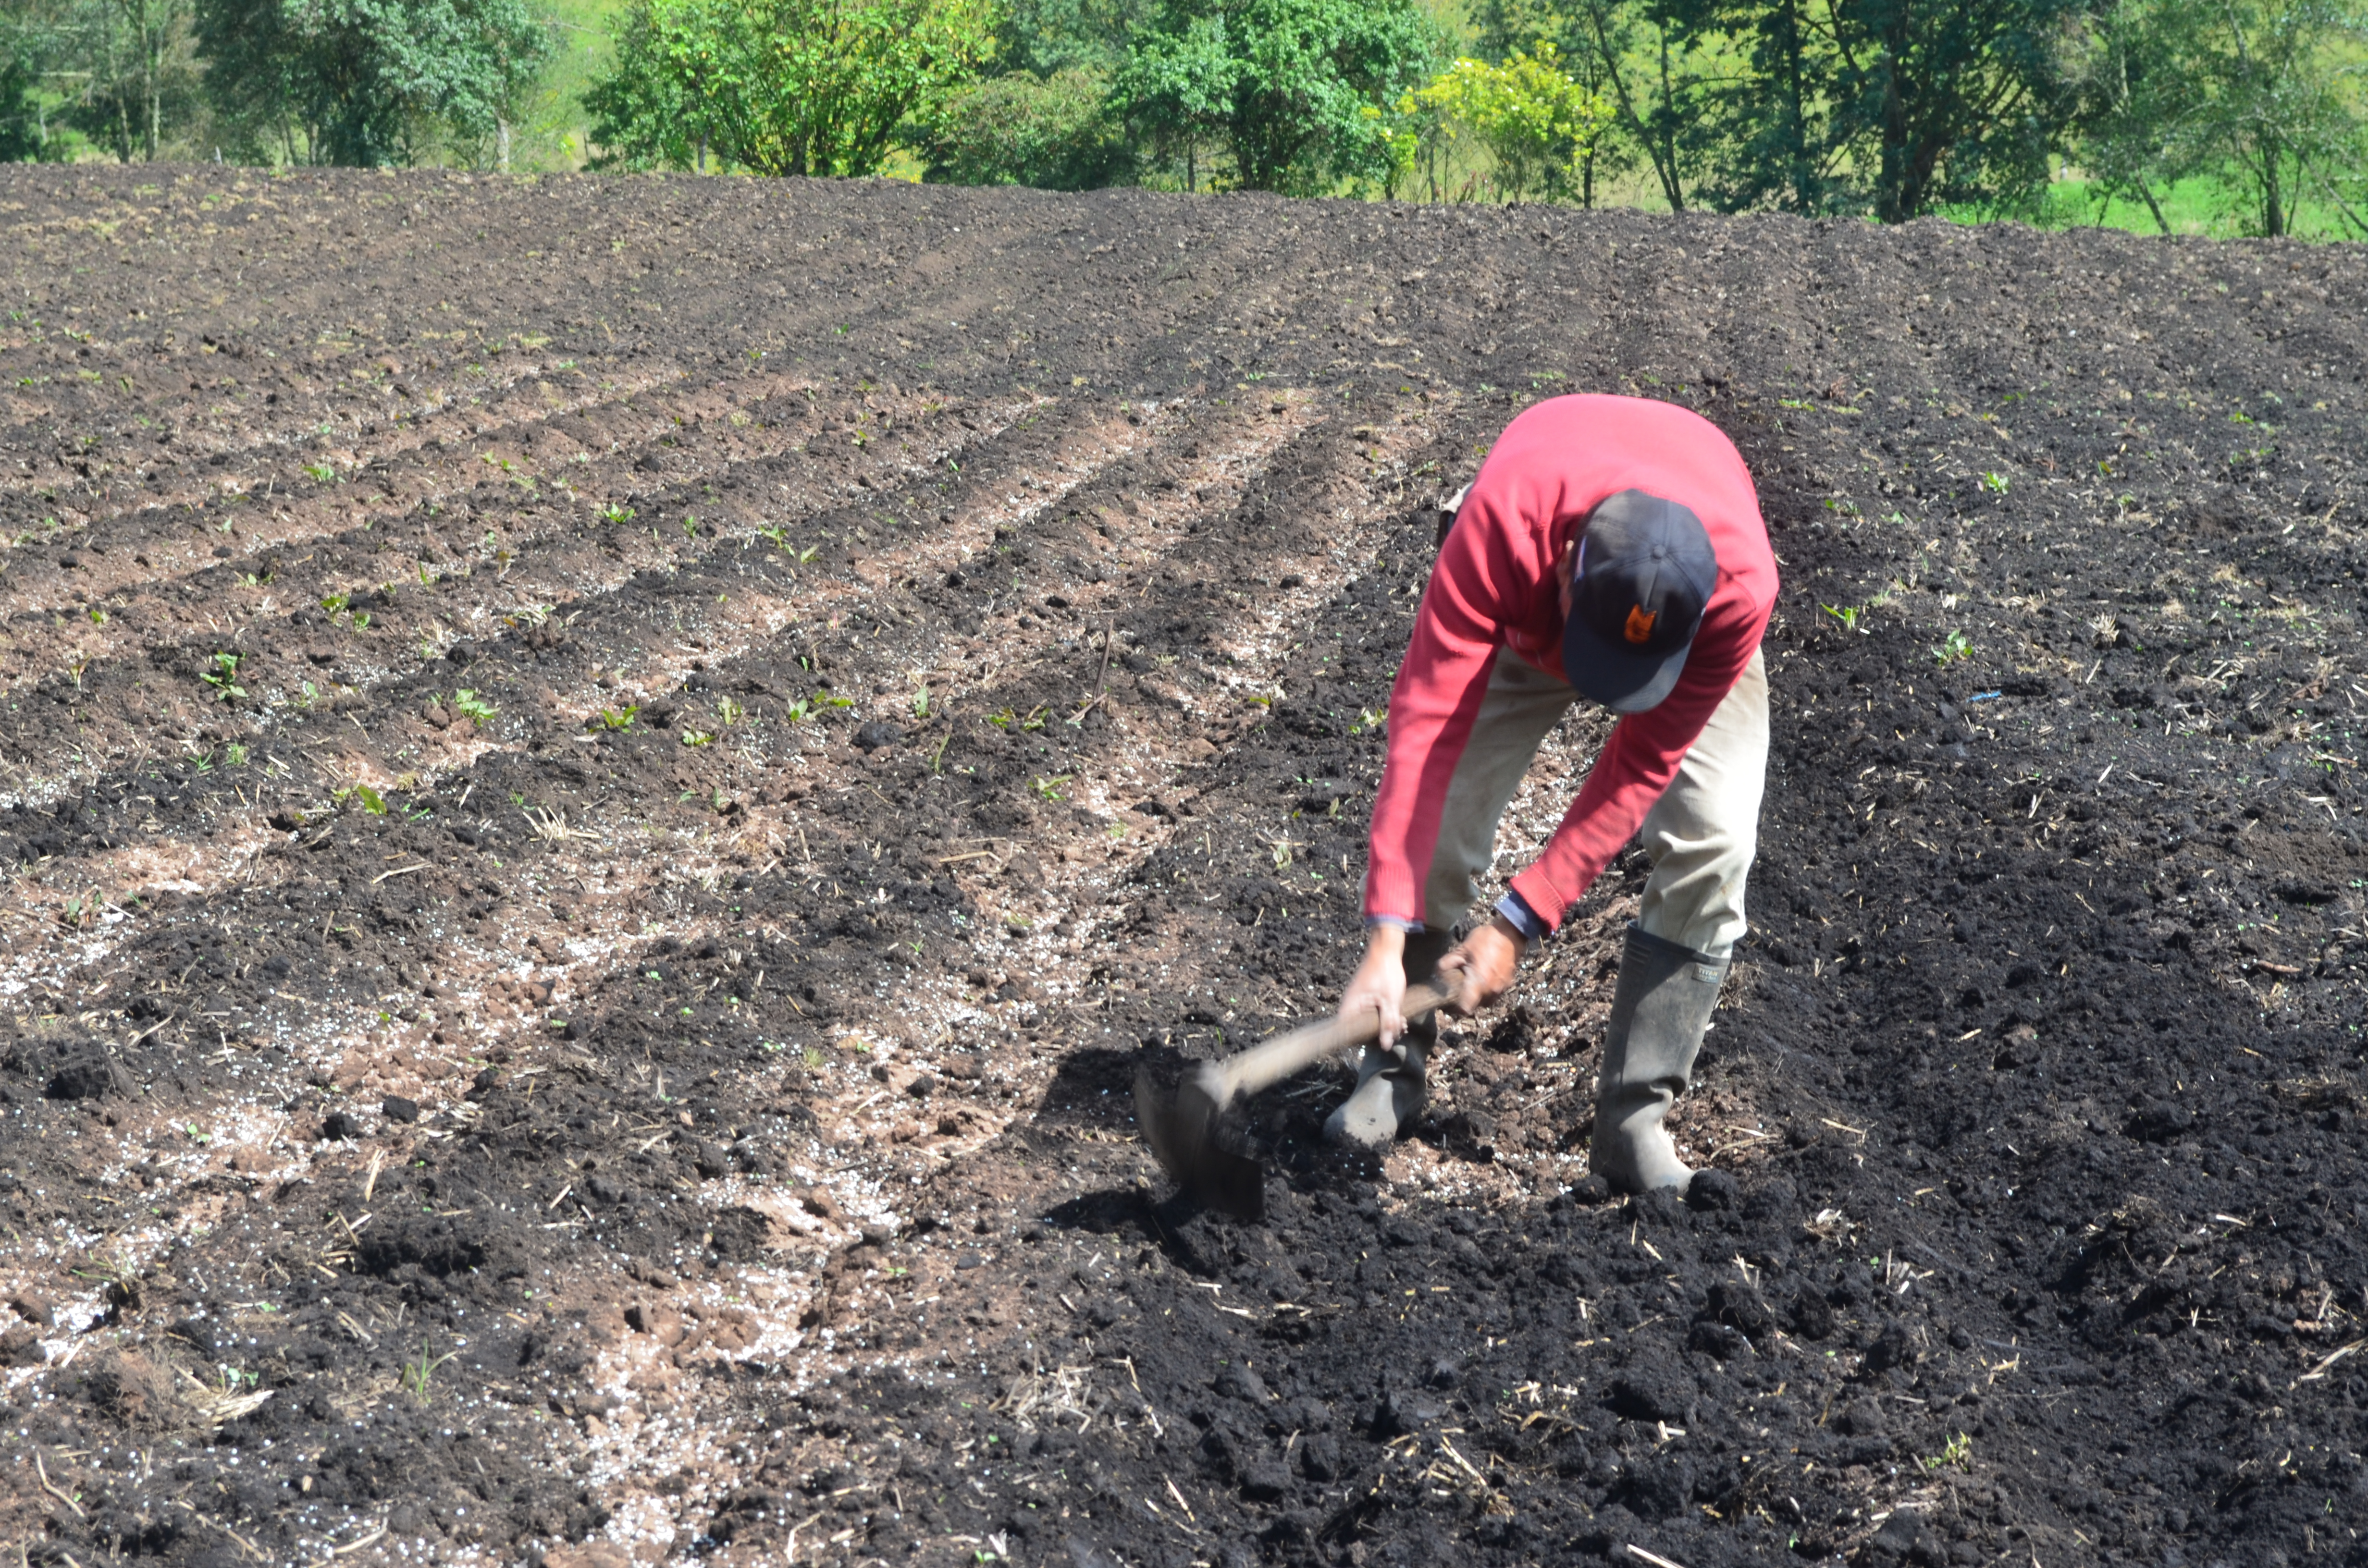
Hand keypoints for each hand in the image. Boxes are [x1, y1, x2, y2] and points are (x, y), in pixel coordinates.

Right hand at [1338, 926, 1408, 1048]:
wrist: (1386, 950)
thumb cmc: (1386, 973)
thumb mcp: (1391, 1001)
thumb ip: (1387, 1024)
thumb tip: (1385, 1046)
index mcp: (1351, 1007)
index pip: (1348, 1034)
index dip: (1363, 1041)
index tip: (1380, 1041)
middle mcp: (1351, 1006)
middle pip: (1361, 1030)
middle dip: (1380, 1033)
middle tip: (1399, 1029)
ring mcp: (1359, 1001)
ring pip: (1369, 1022)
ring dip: (1385, 1025)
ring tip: (1402, 1023)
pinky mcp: (1367, 998)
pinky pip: (1373, 1013)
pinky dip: (1385, 1016)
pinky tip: (1399, 1016)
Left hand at [1437, 916, 1526, 1015]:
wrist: (1510, 932)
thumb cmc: (1486, 939)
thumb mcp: (1462, 949)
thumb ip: (1447, 963)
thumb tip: (1437, 973)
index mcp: (1479, 982)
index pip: (1466, 1009)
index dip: (1456, 1008)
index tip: (1451, 1001)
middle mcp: (1492, 990)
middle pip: (1476, 1006)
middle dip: (1467, 1000)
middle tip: (1459, 989)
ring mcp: (1502, 987)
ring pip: (1487, 1001)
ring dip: (1479, 996)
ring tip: (1471, 982)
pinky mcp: (1508, 983)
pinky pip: (1495, 993)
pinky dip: (1488, 989)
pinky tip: (1483, 976)